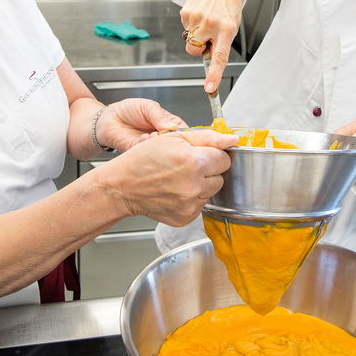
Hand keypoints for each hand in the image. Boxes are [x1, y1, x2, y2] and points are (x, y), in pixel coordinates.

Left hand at [95, 99, 187, 151]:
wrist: (108, 119)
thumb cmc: (128, 110)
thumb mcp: (147, 107)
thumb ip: (160, 116)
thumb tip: (174, 126)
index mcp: (169, 124)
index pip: (184, 131)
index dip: (185, 134)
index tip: (181, 132)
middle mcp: (163, 138)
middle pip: (177, 145)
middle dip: (172, 140)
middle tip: (164, 132)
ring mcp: (153, 147)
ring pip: (164, 151)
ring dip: (158, 143)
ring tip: (151, 134)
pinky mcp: (141, 154)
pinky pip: (148, 154)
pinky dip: (146, 145)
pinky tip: (143, 138)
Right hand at [96, 130, 237, 226]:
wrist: (122, 186)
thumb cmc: (143, 159)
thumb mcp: (174, 138)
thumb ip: (208, 137)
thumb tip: (233, 140)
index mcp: (195, 161)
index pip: (225, 159)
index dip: (212, 154)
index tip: (199, 154)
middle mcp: (195, 185)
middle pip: (221, 177)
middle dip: (208, 171)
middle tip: (185, 167)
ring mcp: (191, 204)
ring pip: (211, 192)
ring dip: (200, 185)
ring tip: (178, 179)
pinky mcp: (186, 218)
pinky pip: (200, 206)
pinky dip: (191, 199)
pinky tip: (175, 192)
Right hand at [181, 0, 242, 92]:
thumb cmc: (227, 5)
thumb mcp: (231, 25)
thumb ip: (221, 42)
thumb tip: (208, 58)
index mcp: (226, 29)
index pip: (219, 57)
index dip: (214, 74)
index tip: (209, 88)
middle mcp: (211, 24)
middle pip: (194, 51)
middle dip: (198, 48)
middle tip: (207, 35)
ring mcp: (197, 18)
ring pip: (189, 40)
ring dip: (195, 34)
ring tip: (206, 18)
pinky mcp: (186, 13)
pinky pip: (185, 28)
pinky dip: (191, 24)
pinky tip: (200, 13)